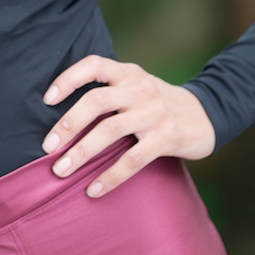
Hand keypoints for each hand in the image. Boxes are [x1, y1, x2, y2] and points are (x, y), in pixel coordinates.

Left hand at [41, 55, 215, 197]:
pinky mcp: (167, 138)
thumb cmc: (159, 103)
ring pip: (110, 130)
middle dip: (68, 124)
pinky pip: (132, 159)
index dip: (68, 78)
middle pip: (96, 100)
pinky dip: (110, 176)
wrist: (207, 114)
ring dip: (81, 152)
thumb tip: (64, 117)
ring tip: (60, 171)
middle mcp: (140, 89)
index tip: (47, 99)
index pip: (94, 65)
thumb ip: (109, 91)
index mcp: (129, 73)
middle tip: (47, 147)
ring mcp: (154, 113)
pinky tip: (93, 190)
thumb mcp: (137, 86)